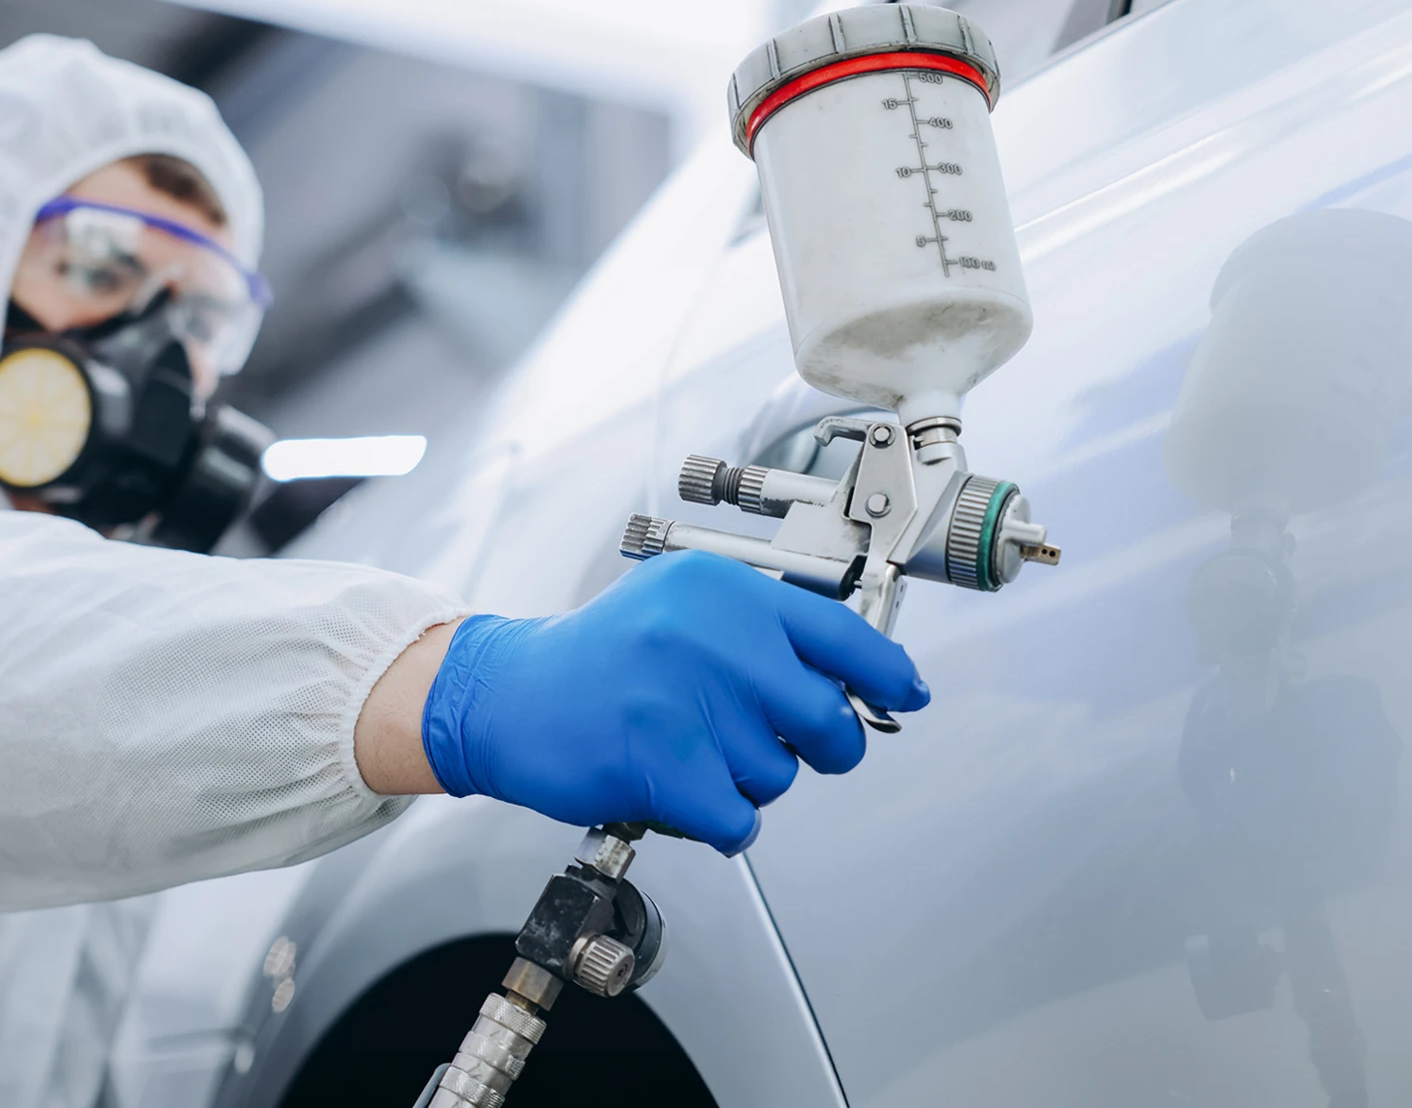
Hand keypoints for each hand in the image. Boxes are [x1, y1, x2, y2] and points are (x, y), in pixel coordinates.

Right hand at [419, 551, 927, 853]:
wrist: (505, 696)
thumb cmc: (598, 659)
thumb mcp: (678, 604)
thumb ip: (756, 628)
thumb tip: (852, 670)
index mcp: (722, 590)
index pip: (841, 632)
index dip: (887, 672)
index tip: (907, 693)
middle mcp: (712, 636)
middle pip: (827, 716)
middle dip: (820, 746)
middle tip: (785, 746)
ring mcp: (688, 700)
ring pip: (780, 775)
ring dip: (747, 782)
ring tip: (693, 754)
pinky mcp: (664, 764)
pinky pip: (740, 819)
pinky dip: (721, 822)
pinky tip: (684, 794)